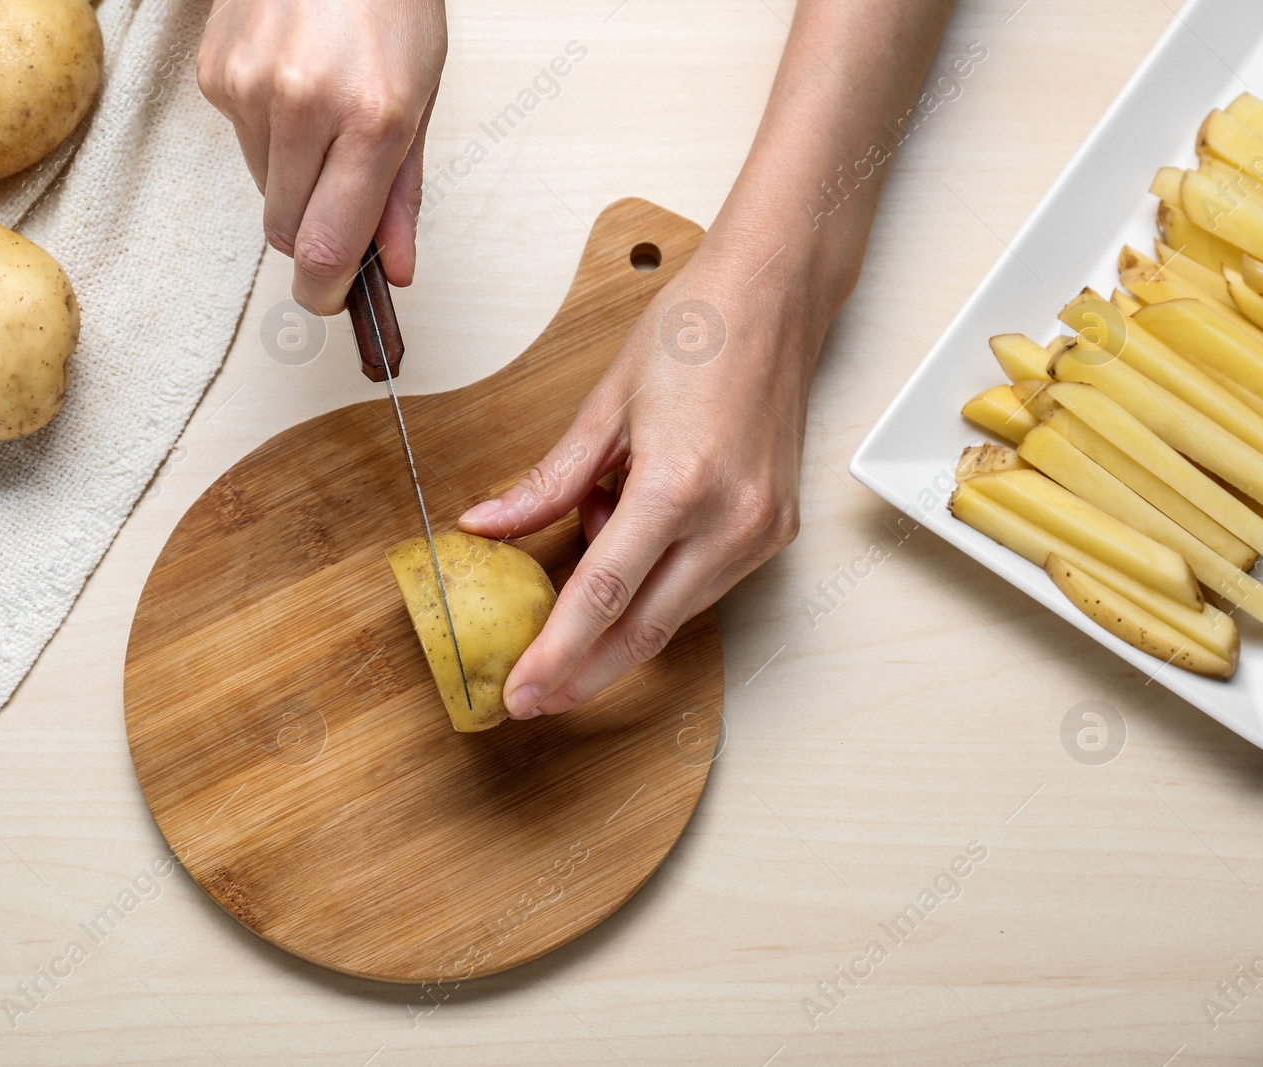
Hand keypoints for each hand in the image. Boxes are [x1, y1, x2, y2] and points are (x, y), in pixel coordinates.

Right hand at [196, 0, 446, 311]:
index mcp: (371, 116)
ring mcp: (249, 88)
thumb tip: (393, 269)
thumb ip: (404, 194)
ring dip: (294, 177)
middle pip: (287, 230)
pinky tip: (292, 86)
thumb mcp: (422, 99)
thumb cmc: (389, 4)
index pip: (327, 246)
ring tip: (323, 116)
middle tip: (341, 198)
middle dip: (314, 232)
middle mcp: (303, 104)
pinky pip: (241, 143)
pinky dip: (268, 133)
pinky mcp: (215, 75)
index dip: (326, 291)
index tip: (331, 301)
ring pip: (265, 189)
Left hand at [458, 254, 828, 718]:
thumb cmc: (694, 332)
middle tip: (534, 698)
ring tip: (591, 528)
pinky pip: (702, 584)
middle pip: (644, 630)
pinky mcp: (775, 531)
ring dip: (619, 610)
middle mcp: (731, 520)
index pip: (604, 595)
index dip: (558, 654)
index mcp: (679, 484)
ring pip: (674, 614)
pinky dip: (656, 578)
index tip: (522, 693)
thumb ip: (547, 482)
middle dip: (584, 672)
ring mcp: (761, 531)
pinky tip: (631, 524)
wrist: (775, 297)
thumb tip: (487, 525)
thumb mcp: (605, 405)